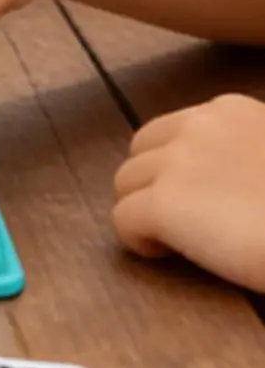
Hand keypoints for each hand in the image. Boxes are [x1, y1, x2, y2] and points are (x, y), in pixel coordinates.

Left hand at [113, 96, 264, 291]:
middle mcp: (197, 126)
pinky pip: (123, 220)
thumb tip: (220, 181)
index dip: (177, 167)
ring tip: (180, 241)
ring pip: (125, 185)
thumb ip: (244, 155)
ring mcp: (177, 162)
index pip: (173, 131)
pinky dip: (139, 241)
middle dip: (153, 185)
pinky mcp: (165, 204)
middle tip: (185, 221)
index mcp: (230, 112)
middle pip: (141, 153)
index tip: (201, 198)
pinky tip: (167, 255)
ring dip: (145, 212)